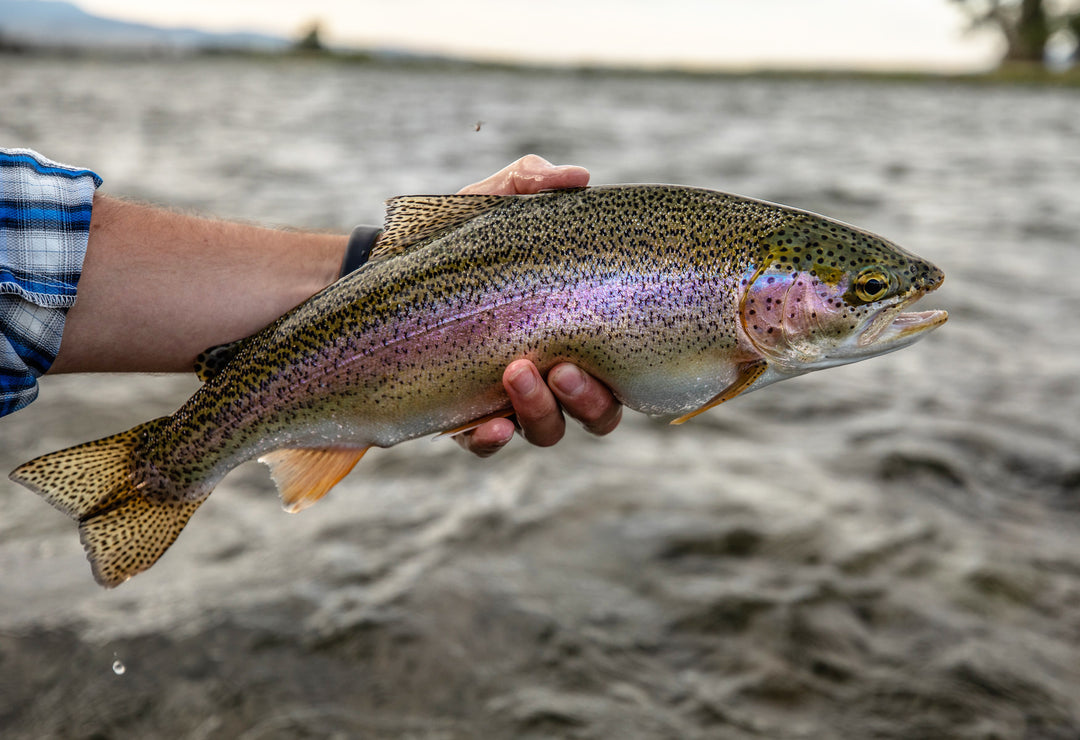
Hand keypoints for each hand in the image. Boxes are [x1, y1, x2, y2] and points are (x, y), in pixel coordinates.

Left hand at [453, 155, 622, 456]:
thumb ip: (531, 184)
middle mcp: (550, 377)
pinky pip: (485, 444)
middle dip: (588, 397)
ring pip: (548, 431)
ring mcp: (508, 402)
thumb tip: (578, 178)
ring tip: (517, 371)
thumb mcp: (493, 205)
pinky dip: (493, 438)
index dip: (627, 370)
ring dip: (541, 410)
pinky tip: (493, 423)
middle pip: (597, 412)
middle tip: (561, 366)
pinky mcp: (462, 419)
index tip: (611, 344)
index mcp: (573, 336)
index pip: (620, 370)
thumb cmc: (458, 241)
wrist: (385, 270)